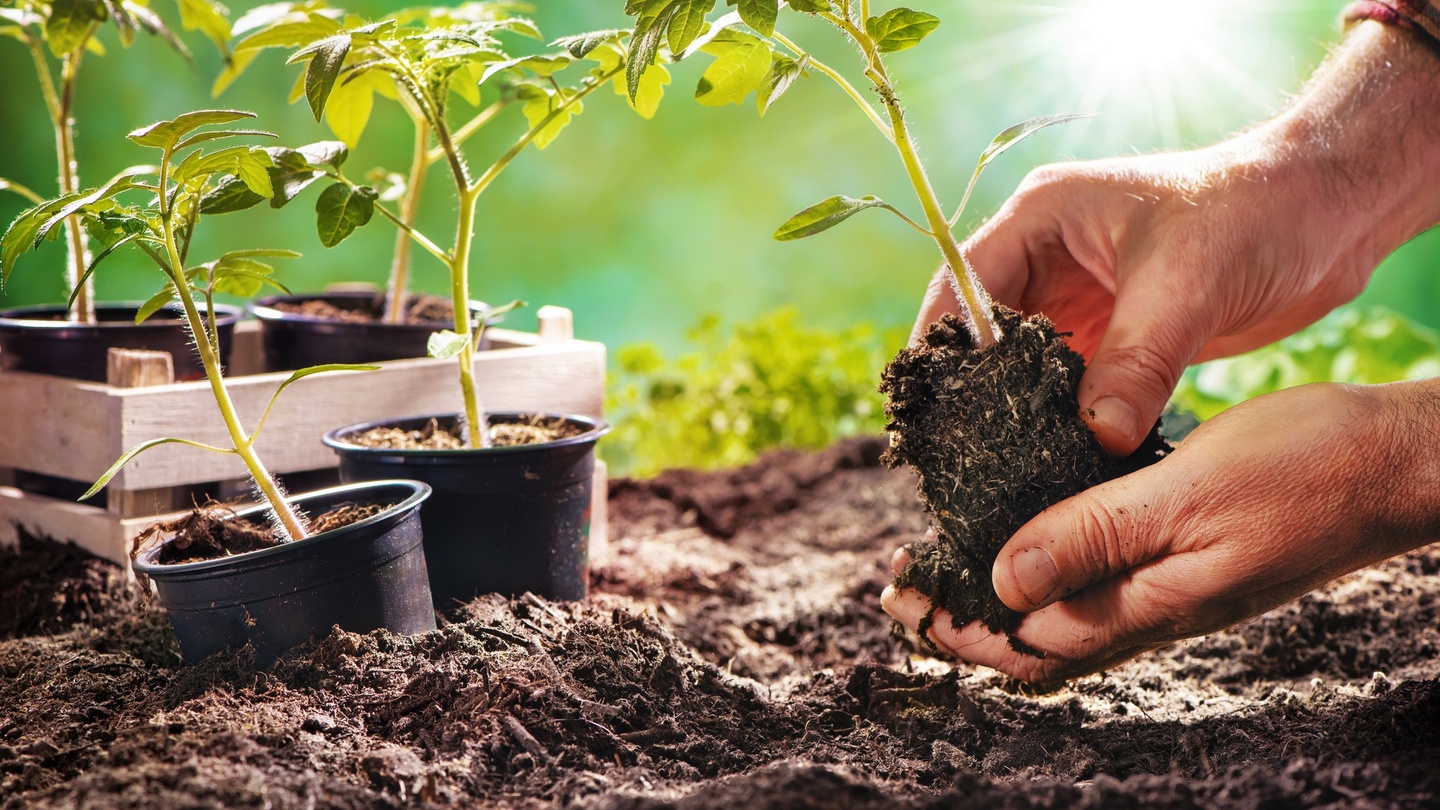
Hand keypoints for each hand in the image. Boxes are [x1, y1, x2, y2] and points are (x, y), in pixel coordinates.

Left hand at [882, 380, 1439, 683]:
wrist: (1396, 463)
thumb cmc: (1305, 469)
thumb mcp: (1186, 494)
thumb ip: (1094, 537)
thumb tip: (1004, 583)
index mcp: (1148, 604)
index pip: (1027, 643)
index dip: (956, 627)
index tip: (899, 598)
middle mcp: (1155, 609)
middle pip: (1037, 638)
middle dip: (964, 619)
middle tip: (902, 588)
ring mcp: (1174, 588)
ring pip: (1068, 611)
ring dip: (1001, 594)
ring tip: (948, 564)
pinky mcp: (1190, 557)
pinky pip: (1103, 578)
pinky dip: (1051, 564)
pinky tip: (1034, 532)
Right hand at [916, 22, 1439, 456]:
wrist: (1328, 215)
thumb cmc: (1254, 214)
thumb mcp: (1187, 285)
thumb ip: (1137, 362)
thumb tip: (1096, 437)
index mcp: (1042, 218)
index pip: (962, 284)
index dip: (942, 348)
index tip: (934, 412)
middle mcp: (1047, 257)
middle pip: (981, 333)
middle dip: (971, 391)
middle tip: (960, 456)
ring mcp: (1079, 299)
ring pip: (1021, 366)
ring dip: (1016, 411)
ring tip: (1002, 469)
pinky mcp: (1112, 336)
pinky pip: (1068, 385)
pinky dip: (1062, 421)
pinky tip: (1057, 461)